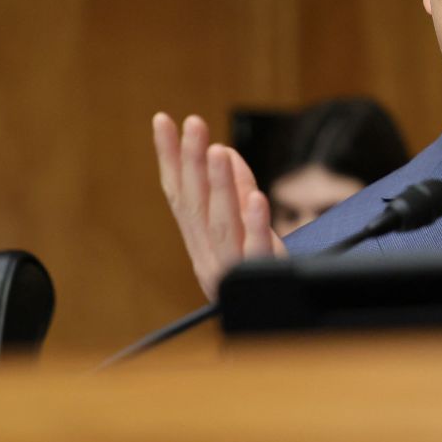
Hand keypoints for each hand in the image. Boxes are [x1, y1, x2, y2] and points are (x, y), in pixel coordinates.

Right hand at [153, 113, 286, 299]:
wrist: (279, 321)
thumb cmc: (260, 267)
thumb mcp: (246, 226)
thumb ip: (235, 190)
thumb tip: (223, 151)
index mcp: (200, 241)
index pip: (179, 193)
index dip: (169, 157)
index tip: (162, 121)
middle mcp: (208, 254)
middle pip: (196, 204)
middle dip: (190, 161)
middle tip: (193, 123)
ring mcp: (233, 267)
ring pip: (221, 223)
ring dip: (218, 186)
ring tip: (216, 151)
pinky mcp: (263, 275)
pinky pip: (258, 249)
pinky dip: (255, 223)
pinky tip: (256, 197)